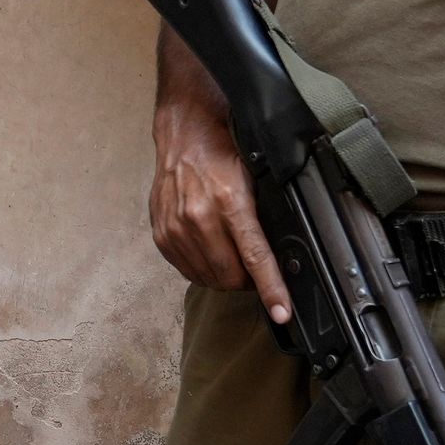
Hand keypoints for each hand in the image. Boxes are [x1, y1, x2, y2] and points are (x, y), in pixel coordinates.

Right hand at [148, 69, 287, 322]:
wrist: (183, 131)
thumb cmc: (224, 148)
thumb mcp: (255, 175)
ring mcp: (176, 228)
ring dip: (225, 276)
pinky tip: (210, 250)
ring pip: (208, 277)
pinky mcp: (161, 234)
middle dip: (247, 281)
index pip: (255, 257)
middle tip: (255, 269)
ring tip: (231, 256)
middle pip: (230, 276)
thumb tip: (283, 253)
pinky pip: (187, 270)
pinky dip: (204, 268)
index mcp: (229, 201)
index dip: (271, 289)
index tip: (282, 313)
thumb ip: (264, 215)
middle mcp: (198, 218)